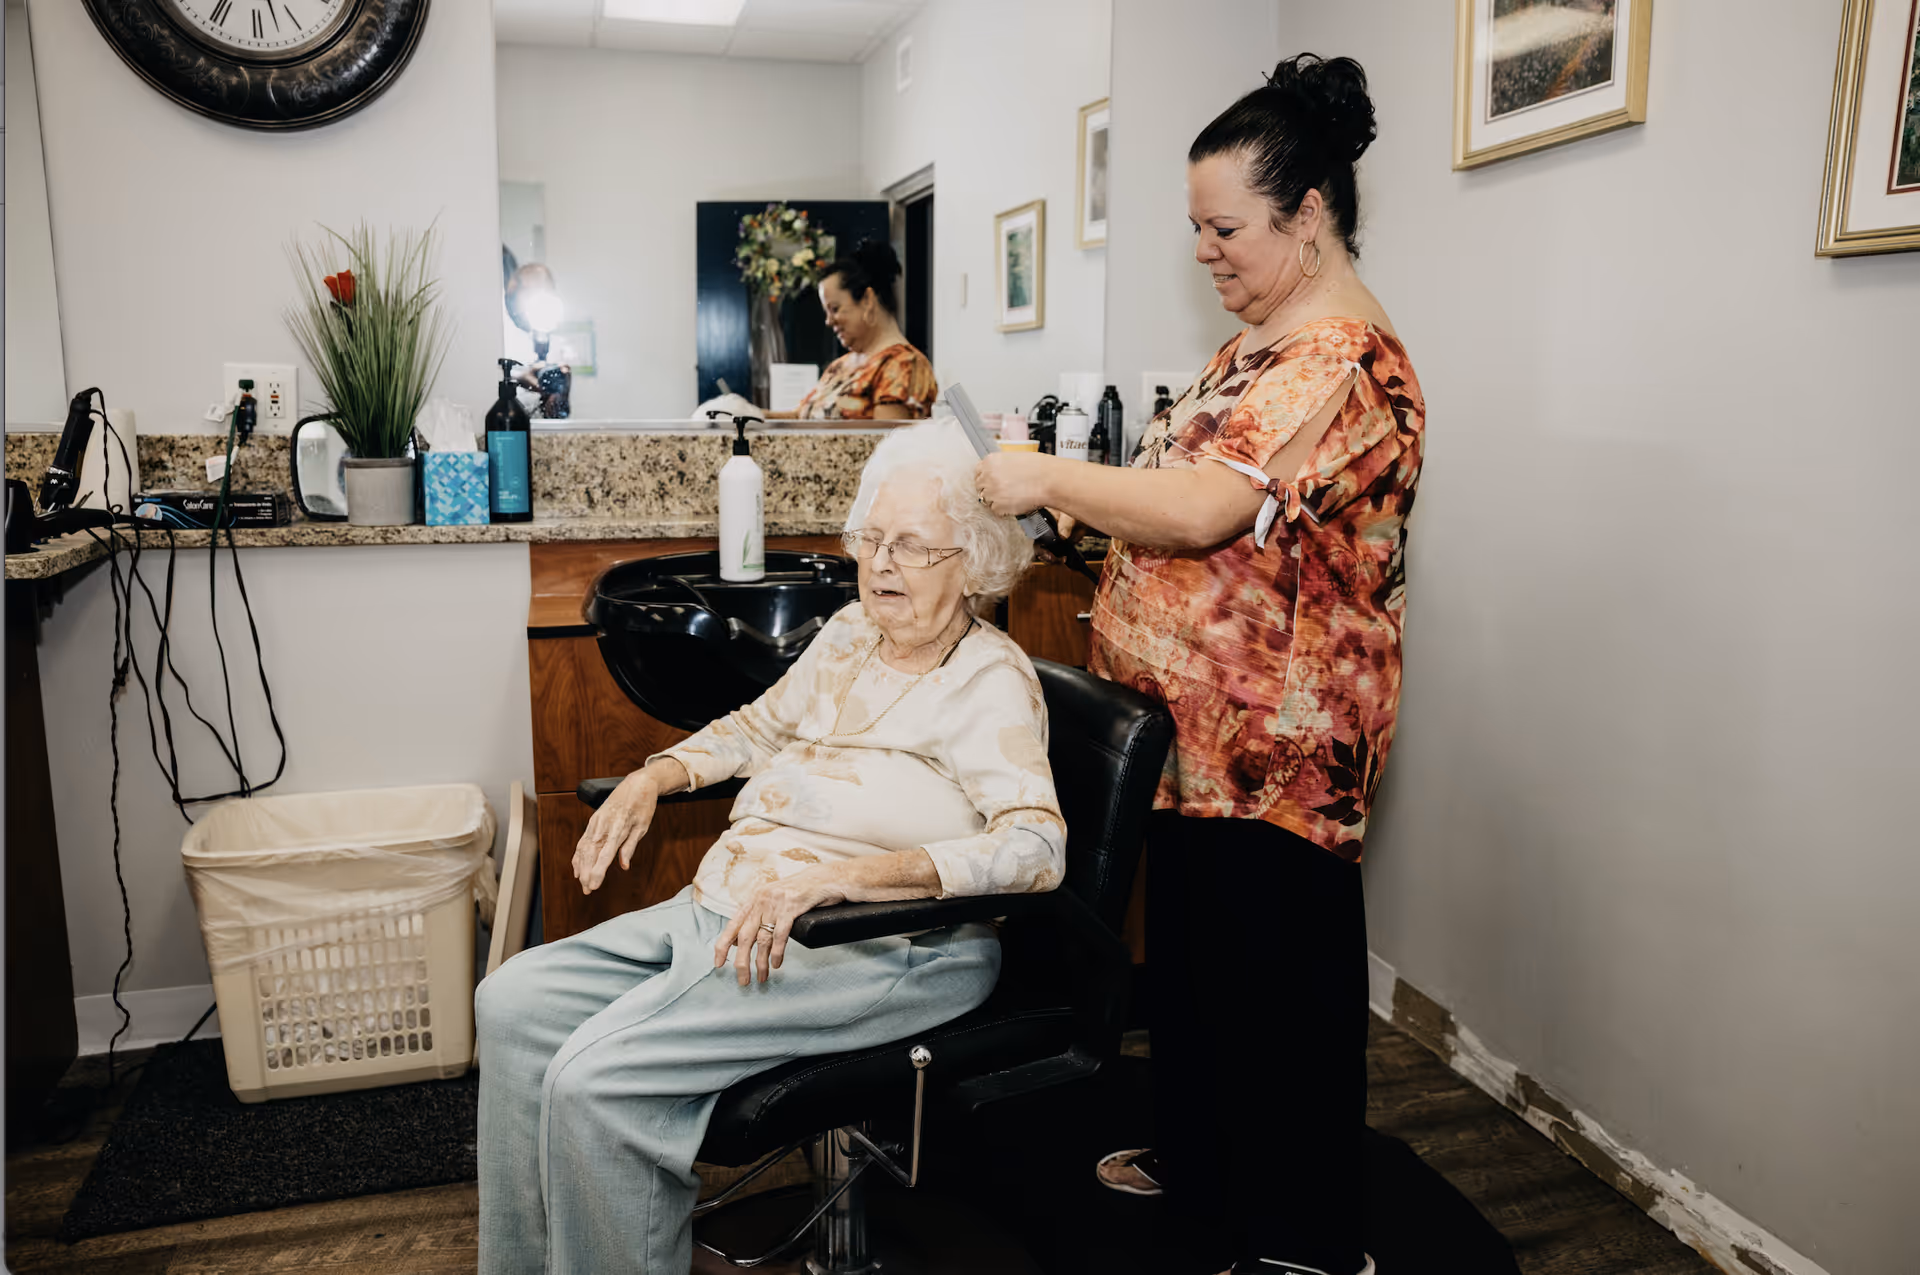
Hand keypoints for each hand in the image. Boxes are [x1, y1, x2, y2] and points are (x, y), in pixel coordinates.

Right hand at [573, 770, 661, 893]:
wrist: (637, 783)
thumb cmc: (643, 806)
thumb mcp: (643, 826)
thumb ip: (630, 846)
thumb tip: (624, 866)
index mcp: (618, 827)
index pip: (605, 854)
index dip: (597, 871)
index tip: (593, 886)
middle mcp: (604, 825)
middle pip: (591, 853)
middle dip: (586, 873)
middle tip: (587, 890)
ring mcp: (596, 822)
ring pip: (583, 847)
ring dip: (580, 866)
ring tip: (582, 882)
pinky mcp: (593, 820)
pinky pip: (583, 840)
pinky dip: (578, 854)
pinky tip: (577, 867)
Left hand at [713, 870, 848, 985]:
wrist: (825, 878)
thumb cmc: (800, 892)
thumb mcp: (773, 900)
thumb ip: (757, 917)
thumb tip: (738, 941)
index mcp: (754, 899)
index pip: (732, 925)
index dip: (723, 945)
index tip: (718, 963)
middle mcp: (761, 901)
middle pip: (745, 936)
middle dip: (741, 961)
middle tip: (743, 980)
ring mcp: (776, 904)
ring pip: (762, 939)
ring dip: (761, 962)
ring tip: (761, 977)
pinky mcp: (791, 907)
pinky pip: (780, 935)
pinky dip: (776, 952)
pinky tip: (776, 964)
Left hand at [974, 451, 1058, 518]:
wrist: (1049, 480)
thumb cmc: (1038, 468)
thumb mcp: (1015, 458)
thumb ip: (1001, 466)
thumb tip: (997, 474)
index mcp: (990, 461)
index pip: (978, 472)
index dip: (985, 478)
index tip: (991, 482)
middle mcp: (987, 476)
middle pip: (980, 487)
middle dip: (989, 490)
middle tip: (1003, 492)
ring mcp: (991, 492)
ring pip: (987, 500)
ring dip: (997, 501)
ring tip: (1012, 498)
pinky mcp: (998, 506)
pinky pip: (996, 511)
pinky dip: (1004, 510)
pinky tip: (1016, 503)